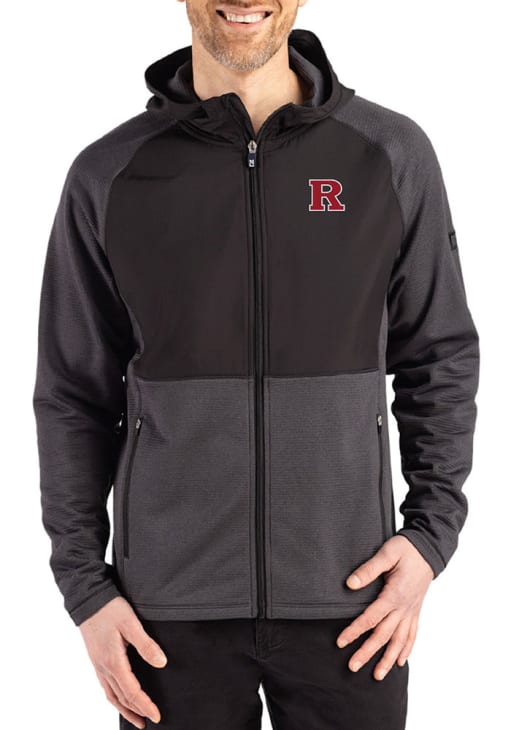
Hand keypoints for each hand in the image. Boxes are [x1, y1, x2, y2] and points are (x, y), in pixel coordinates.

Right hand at [79, 596, 166, 728]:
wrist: (88, 600)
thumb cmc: (110, 609)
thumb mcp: (131, 623)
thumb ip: (146, 644)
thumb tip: (162, 663)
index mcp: (114, 661)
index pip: (132, 692)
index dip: (145, 706)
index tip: (156, 716)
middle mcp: (104, 668)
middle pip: (121, 698)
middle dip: (136, 712)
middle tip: (150, 721)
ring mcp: (98, 665)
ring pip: (111, 695)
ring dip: (124, 709)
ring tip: (136, 719)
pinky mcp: (96, 660)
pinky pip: (105, 686)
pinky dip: (115, 698)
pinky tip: (120, 697)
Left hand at [336, 535, 433, 680]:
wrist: (428, 550)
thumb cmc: (406, 550)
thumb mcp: (386, 554)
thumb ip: (368, 570)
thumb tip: (350, 584)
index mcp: (394, 595)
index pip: (370, 618)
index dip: (354, 631)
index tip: (340, 642)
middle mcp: (404, 608)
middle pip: (383, 635)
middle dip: (367, 652)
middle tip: (352, 666)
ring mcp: (411, 611)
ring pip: (399, 640)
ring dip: (388, 659)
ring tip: (377, 675)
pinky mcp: (416, 611)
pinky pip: (412, 634)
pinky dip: (407, 649)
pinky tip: (401, 662)